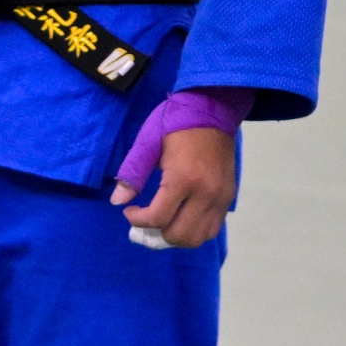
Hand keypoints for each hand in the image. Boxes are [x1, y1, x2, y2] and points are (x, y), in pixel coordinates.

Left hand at [116, 127, 235, 247]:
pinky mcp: (228, 196)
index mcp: (183, 179)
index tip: (129, 210)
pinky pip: (212, 228)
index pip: (159, 218)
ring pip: (198, 238)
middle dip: (156, 234)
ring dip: (177, 237)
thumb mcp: (149, 143)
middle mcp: (206, 193)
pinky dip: (194, 231)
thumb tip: (117, 201)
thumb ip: (133, 173)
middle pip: (179, 235)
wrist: (213, 108)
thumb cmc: (176, 122)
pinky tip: (181, 218)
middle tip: (145, 222)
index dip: (138, 220)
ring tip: (163, 224)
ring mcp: (220, 197)